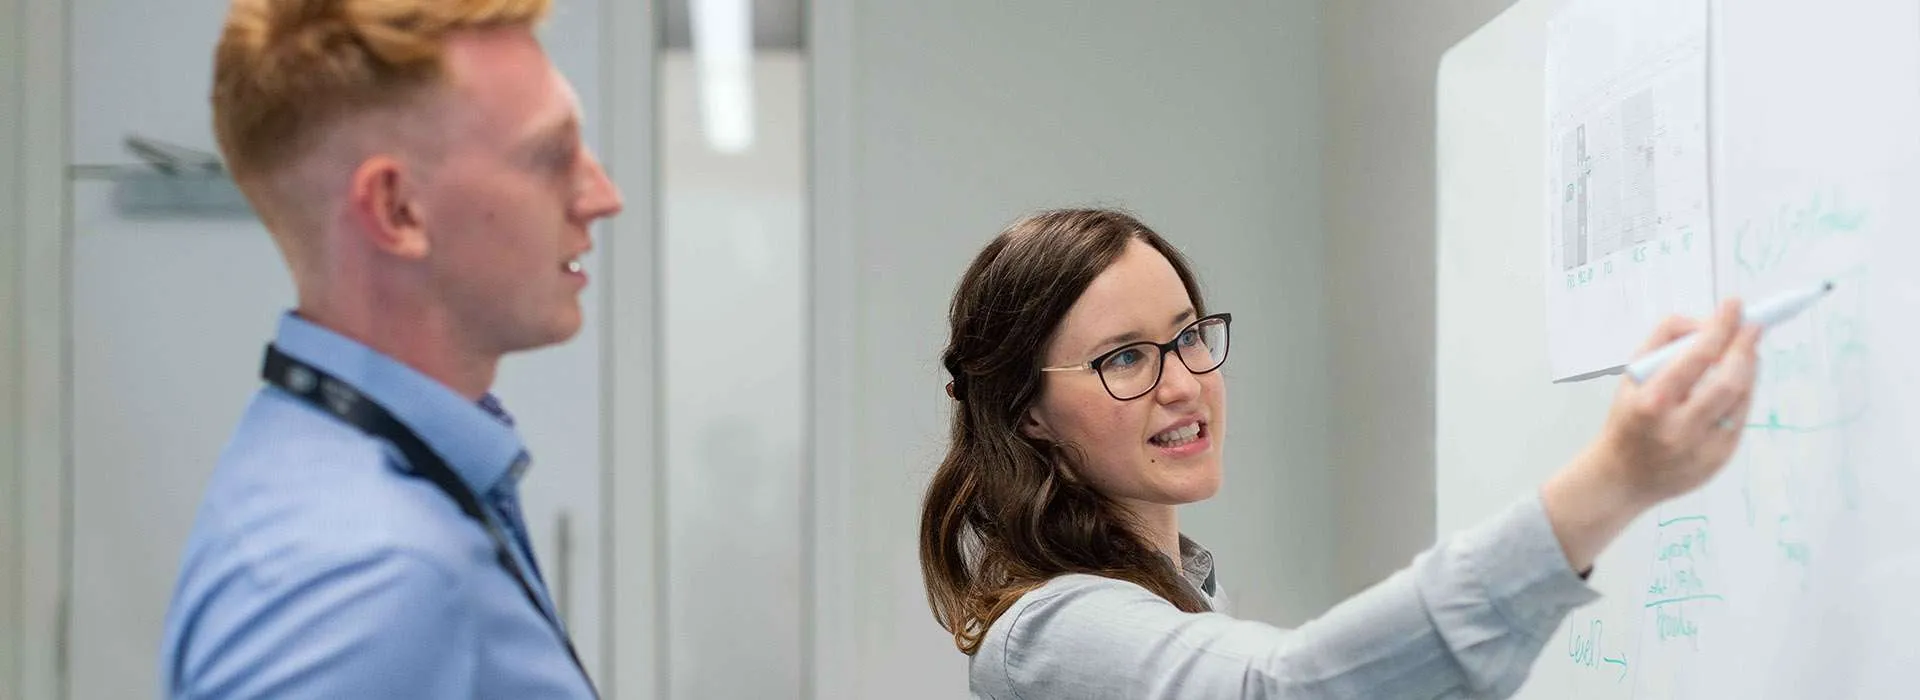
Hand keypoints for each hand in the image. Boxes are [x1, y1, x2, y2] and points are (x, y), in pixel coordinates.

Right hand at [1595, 299, 1762, 505]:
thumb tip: (1704, 323)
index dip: (1721, 327)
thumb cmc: (1628, 419)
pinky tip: (1737, 381)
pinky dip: (1743, 394)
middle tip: (1753, 326)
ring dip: (1749, 369)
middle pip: (1729, 381)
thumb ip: (1663, 341)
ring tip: (1745, 351)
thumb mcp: (1631, 376)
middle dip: (1746, 348)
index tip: (1734, 306)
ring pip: (1741, 399)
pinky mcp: (1719, 460)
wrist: (1622, 477)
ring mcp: (1702, 448)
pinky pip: (1741, 418)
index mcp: (1652, 402)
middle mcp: (1678, 428)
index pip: (1696, 357)